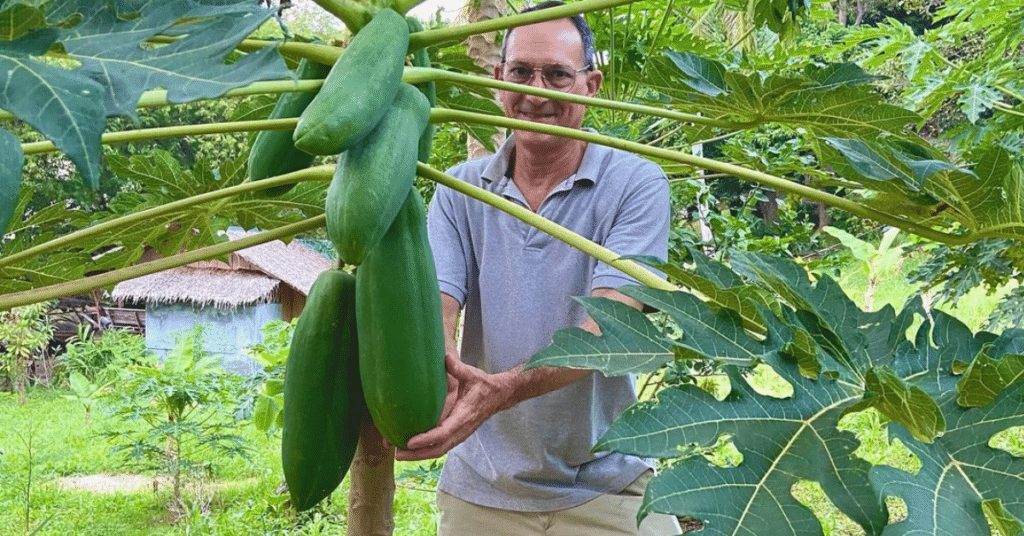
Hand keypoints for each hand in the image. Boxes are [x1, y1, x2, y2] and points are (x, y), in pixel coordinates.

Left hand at [395, 351, 511, 460]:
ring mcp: (461, 434)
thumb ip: (458, 368)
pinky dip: (427, 450)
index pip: (444, 432)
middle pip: (439, 448)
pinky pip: (441, 447)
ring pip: (439, 450)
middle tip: (397, 454)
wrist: (499, 395)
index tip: (410, 442)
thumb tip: (446, 358)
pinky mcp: (458, 434)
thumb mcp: (473, 374)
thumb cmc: (484, 385)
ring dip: (420, 455)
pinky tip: (413, 450)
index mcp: (464, 416)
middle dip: (418, 453)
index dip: (426, 439)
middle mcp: (462, 429)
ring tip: (400, 454)